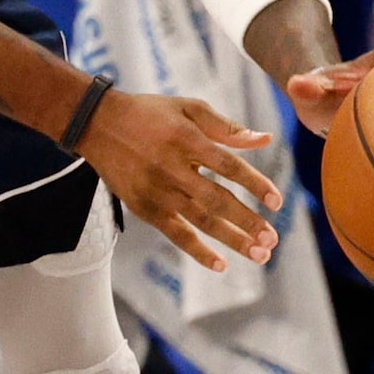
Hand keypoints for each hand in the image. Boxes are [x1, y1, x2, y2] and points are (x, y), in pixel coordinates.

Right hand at [74, 86, 282, 271]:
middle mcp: (172, 168)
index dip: (254, 183)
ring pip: (200, 221)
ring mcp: (157, 191)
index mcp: (186, 140)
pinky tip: (220, 264)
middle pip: (217, 200)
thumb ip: (226, 127)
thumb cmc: (148, 113)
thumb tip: (264, 139)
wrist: (97, 124)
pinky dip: (198, 251)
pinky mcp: (144, 207)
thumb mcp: (188, 108)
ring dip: (231, 240)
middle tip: (273, 239)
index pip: (228, 166)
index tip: (276, 201)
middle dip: (247, 222)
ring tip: (259, 254)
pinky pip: (175, 234)